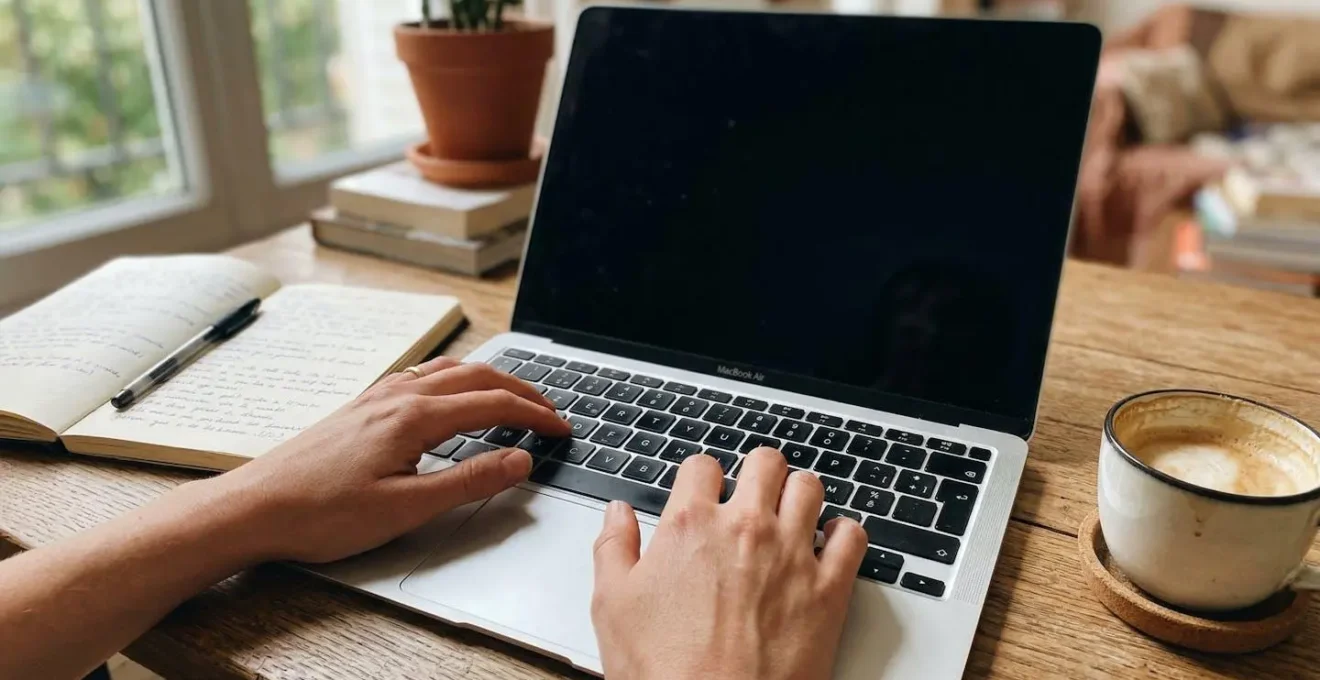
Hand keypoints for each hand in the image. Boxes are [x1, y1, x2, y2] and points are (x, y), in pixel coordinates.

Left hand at [202, 355, 570, 563]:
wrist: (254, 507)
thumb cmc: (320, 512)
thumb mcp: (406, 508)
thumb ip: (469, 481)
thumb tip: (519, 461)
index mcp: (414, 416)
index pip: (494, 403)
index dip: (536, 415)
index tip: (562, 429)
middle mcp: (397, 396)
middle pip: (477, 376)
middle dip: (522, 390)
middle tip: (551, 411)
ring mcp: (377, 397)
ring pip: (449, 371)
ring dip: (490, 379)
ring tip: (514, 398)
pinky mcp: (361, 407)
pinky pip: (422, 378)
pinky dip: (455, 380)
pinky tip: (451, 398)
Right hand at [591, 447, 868, 679]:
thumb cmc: (664, 672)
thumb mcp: (612, 607)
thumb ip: (613, 547)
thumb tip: (617, 513)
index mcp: (691, 525)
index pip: (701, 465)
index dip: (700, 478)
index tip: (702, 494)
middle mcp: (746, 529)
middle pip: (764, 462)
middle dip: (756, 473)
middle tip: (751, 493)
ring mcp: (792, 555)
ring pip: (809, 487)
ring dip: (798, 493)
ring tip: (789, 512)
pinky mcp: (828, 589)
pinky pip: (852, 536)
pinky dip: (843, 534)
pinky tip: (828, 544)